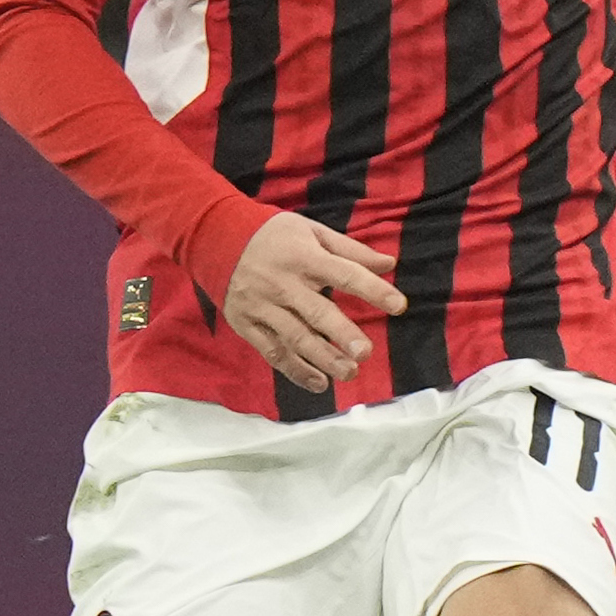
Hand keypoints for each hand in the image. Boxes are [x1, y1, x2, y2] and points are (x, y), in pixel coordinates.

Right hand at [221, 210, 404, 393]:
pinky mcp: (247, 324)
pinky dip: (295, 371)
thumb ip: (351, 250)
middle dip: (341, 333)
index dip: (372, 289)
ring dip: (322, 359)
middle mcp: (283, 283)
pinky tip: (319, 383)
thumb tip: (389, 264)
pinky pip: (272, 352)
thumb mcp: (312, 231)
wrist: (216, 238)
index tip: (399, 306)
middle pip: (315, 312)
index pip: (344, 274)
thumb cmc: (273, 235)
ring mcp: (262, 306)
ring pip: (294, 338)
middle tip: (364, 353)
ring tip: (349, 373)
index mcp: (304, 257)